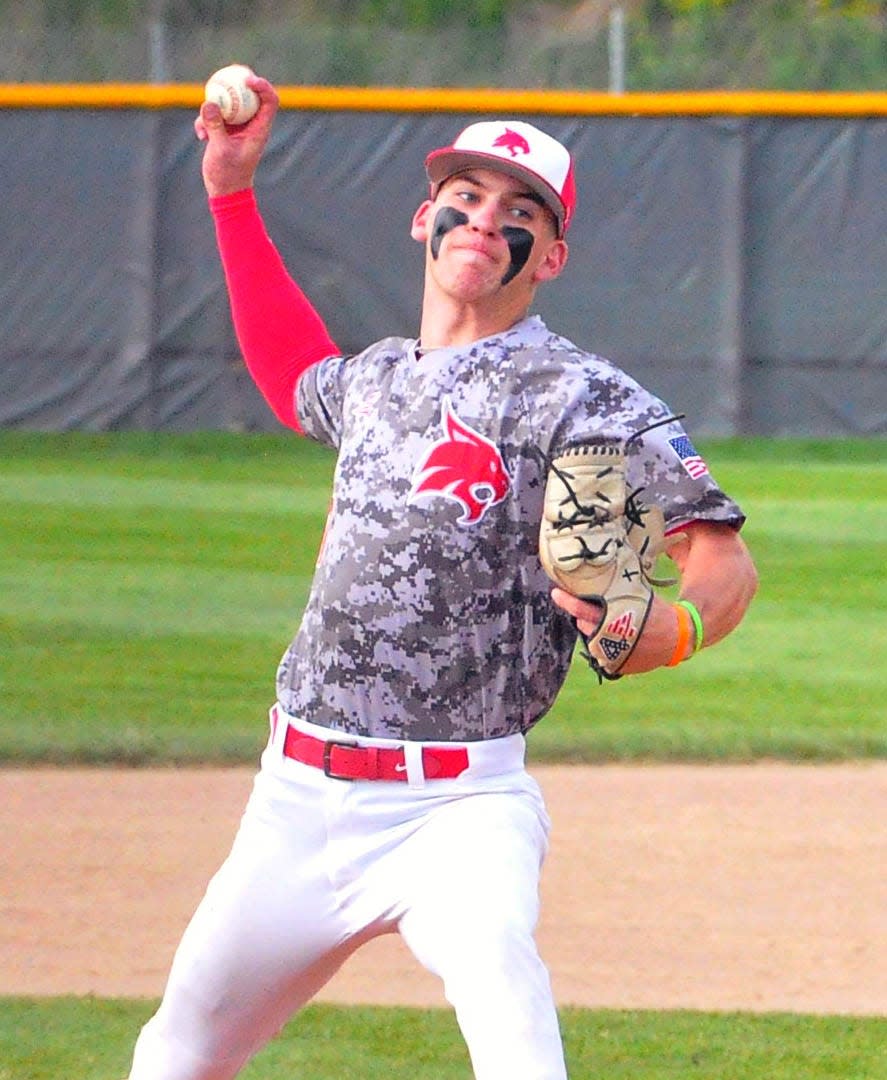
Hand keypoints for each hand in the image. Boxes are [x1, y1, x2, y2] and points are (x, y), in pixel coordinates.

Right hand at [194, 73, 278, 197]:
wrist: (225, 192)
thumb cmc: (228, 175)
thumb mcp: (220, 150)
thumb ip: (215, 126)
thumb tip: (209, 102)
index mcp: (260, 130)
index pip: (269, 101)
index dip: (262, 86)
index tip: (247, 79)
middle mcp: (251, 126)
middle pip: (249, 95)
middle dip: (236, 84)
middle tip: (223, 76)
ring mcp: (238, 127)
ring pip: (229, 104)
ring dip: (213, 109)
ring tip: (203, 126)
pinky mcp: (225, 131)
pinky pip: (215, 116)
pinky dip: (205, 122)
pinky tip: (200, 136)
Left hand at [551, 588, 686, 674]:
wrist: (677, 638)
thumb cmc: (657, 613)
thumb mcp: (638, 597)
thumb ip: (616, 594)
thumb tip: (597, 576)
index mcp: (614, 619)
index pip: (582, 610)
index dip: (567, 601)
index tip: (556, 592)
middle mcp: (609, 640)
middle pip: (584, 625)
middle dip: (585, 617)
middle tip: (595, 609)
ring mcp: (612, 656)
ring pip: (591, 641)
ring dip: (595, 632)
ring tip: (611, 624)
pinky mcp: (617, 667)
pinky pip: (602, 654)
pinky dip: (605, 646)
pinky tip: (617, 638)